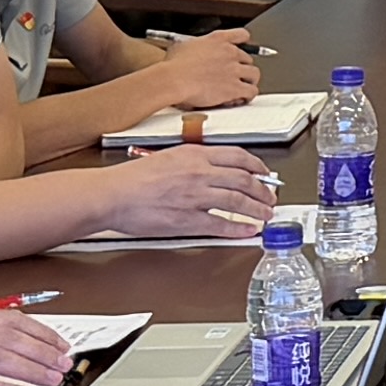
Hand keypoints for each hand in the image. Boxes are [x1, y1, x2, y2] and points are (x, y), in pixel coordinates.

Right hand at [110, 143, 280, 240]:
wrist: (113, 194)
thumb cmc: (133, 178)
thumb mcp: (169, 157)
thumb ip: (194, 161)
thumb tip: (214, 168)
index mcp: (195, 155)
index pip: (238, 157)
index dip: (257, 167)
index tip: (265, 173)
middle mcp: (200, 173)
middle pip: (244, 180)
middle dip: (263, 190)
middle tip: (271, 197)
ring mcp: (196, 197)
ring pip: (238, 202)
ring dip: (257, 209)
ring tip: (265, 215)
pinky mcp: (188, 220)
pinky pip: (221, 225)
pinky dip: (238, 229)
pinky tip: (247, 230)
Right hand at [142, 30, 265, 113]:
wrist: (174, 80)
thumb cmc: (174, 66)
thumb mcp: (183, 46)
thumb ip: (194, 46)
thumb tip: (190, 50)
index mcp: (217, 40)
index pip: (241, 34)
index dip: (244, 42)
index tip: (244, 47)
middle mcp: (229, 53)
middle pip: (248, 58)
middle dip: (242, 67)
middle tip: (235, 76)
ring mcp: (234, 70)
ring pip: (254, 74)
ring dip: (249, 81)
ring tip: (242, 88)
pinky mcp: (234, 88)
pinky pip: (251, 91)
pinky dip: (248, 96)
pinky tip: (240, 99)